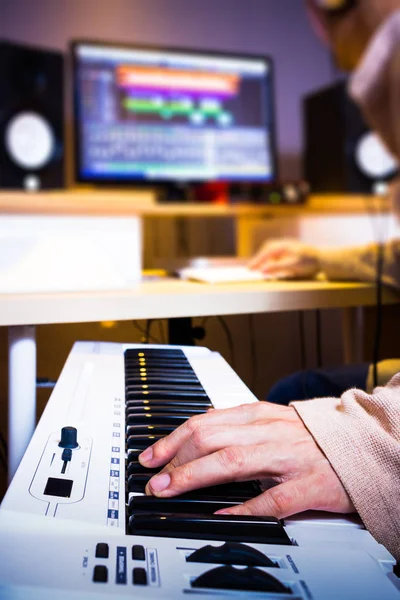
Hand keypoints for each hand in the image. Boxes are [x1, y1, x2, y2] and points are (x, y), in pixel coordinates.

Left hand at [138, 402, 354, 518]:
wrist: (359, 444)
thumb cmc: (310, 435)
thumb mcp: (271, 417)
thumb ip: (236, 421)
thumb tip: (201, 420)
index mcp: (258, 415)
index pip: (204, 422)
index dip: (172, 440)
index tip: (150, 457)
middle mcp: (269, 432)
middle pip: (211, 439)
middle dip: (175, 460)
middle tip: (153, 480)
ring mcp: (288, 459)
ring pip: (233, 462)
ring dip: (194, 477)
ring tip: (170, 491)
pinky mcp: (308, 486)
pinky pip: (271, 499)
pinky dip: (243, 507)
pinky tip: (221, 514)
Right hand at [248, 238, 320, 278]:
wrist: (324, 259)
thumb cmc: (310, 263)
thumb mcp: (293, 267)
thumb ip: (277, 268)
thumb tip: (262, 270)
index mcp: (284, 246)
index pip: (266, 253)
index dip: (257, 261)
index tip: (249, 269)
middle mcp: (285, 243)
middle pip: (267, 248)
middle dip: (259, 258)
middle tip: (251, 268)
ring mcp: (288, 245)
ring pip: (272, 249)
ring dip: (265, 258)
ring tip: (259, 267)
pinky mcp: (291, 249)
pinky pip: (277, 252)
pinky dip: (271, 258)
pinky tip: (271, 266)